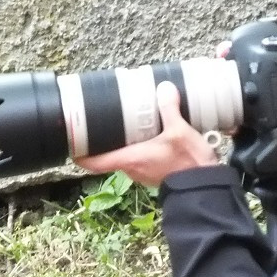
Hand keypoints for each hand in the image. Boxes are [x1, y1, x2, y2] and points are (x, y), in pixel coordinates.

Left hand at [74, 81, 218, 186]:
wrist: (206, 188)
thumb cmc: (189, 164)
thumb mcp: (179, 131)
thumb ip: (169, 109)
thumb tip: (164, 89)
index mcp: (130, 159)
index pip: (93, 162)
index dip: (77, 154)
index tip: (70, 143)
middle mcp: (132, 169)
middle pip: (107, 157)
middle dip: (102, 142)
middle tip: (99, 124)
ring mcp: (143, 173)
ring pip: (124, 158)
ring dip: (122, 145)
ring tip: (125, 125)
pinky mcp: (155, 173)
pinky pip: (139, 160)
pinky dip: (138, 148)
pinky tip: (149, 135)